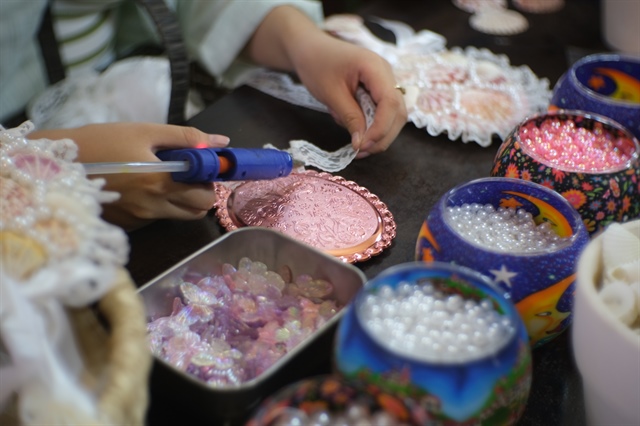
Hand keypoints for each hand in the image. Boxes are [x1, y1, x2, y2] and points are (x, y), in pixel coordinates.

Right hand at [29, 122, 229, 230]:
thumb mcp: (144, 131)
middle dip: (200, 192)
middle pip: (198, 211)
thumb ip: (186, 137)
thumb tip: (221, 141)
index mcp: (160, 183)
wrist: (57, 162)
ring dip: (182, 200)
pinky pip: (157, 219)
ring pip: (179, 216)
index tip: (202, 167)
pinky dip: (160, 206)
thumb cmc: (102, 141)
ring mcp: (139, 220)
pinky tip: (143, 187)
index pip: (206, 195)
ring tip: (165, 179)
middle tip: (187, 174)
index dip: (210, 181)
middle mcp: (153, 207)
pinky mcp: (128, 225)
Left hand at [245, 6, 406, 157]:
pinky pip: (382, 112)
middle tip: (360, 151)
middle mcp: (386, 74)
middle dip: (382, 135)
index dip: (381, 128)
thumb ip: (350, 117)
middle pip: (398, 112)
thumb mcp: (331, 94)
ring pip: (393, 115)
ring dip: (378, 133)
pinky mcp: (377, 90)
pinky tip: (354, 128)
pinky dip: (371, 125)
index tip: (362, 145)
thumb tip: (362, 143)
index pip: (390, 103)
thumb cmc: (317, 64)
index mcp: (375, 68)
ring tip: (356, 144)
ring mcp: (384, 82)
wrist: (309, 49)